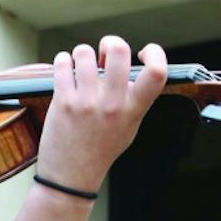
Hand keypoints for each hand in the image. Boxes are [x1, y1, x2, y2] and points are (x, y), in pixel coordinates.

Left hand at [34, 36, 167, 195]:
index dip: (155, 53)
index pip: (157, 73)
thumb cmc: (101, 150)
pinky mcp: (63, 103)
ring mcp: (86, 103)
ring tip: (81, 65)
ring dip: (82, 53)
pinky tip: (66, 69)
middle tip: (105, 52)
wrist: (71, 177)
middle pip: (119, 50)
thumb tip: (130, 68)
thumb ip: (134, 99)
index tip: (144, 53)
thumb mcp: (129, 128)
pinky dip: (64, 61)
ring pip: (85, 52)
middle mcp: (112, 105)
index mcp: (133, 110)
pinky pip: (63, 64)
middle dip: (111, 43)